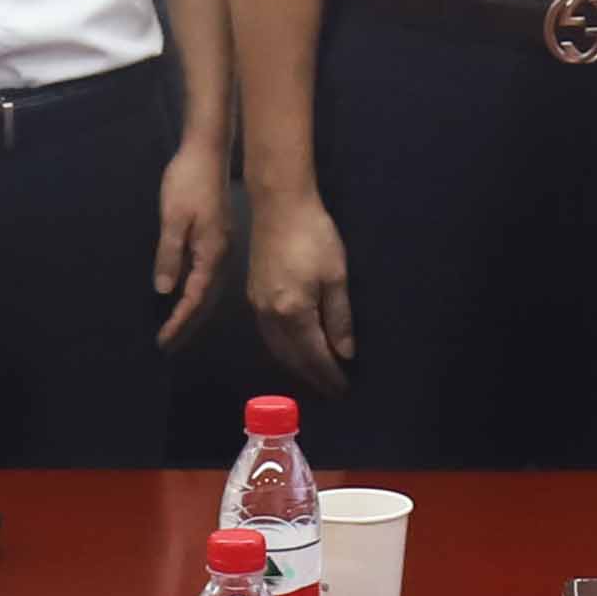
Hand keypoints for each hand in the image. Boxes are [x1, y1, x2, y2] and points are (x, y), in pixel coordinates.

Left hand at [149, 141, 231, 351]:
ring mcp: (222, 248)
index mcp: (211, 254)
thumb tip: (164, 290)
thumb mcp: (173, 219)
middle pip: (205, 301)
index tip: (163, 341)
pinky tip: (186, 297)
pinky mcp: (218, 241)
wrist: (207, 152)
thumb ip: (169, 255)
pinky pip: (208, 278)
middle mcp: (221, 257)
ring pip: (209, 291)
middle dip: (187, 325)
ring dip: (192, 312)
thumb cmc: (188, 183)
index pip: (194, 299)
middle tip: (168, 346)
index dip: (178, 322)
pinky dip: (196, 295)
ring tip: (176, 330)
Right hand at [244, 187, 357, 387]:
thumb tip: (344, 353)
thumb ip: (339, 318)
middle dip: (312, 376)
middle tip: (331, 388)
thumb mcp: (336, 277)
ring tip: (315, 373)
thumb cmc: (314, 237)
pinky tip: (293, 347)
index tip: (343, 389)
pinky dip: (283, 348)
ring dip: (296, 365)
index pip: (314, 355)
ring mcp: (257, 306)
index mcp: (293, 313)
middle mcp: (270, 316)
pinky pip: (268, 334)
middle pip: (292, 357)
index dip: (329, 374)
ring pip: (276, 348)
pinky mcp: (252, 294)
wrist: (279, 206)